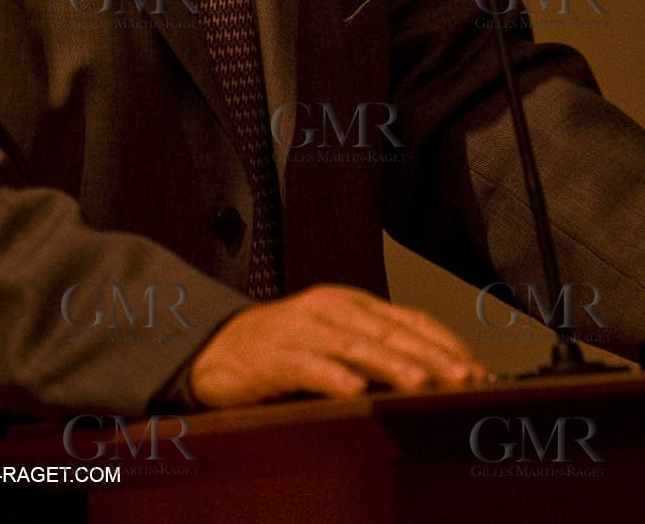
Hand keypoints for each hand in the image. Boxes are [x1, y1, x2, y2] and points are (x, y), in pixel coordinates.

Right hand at [189, 285, 488, 404]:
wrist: (217, 348)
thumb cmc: (285, 348)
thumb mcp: (335, 340)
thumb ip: (376, 351)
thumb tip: (437, 376)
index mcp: (349, 303)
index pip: (407, 319)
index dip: (444, 342)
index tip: (478, 369)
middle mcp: (329, 309)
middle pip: (387, 331)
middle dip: (429, 355)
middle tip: (463, 377)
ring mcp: (300, 329)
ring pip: (353, 346)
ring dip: (389, 365)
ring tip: (420, 383)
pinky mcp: (273, 355)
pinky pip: (306, 366)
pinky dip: (331, 376)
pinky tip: (353, 391)